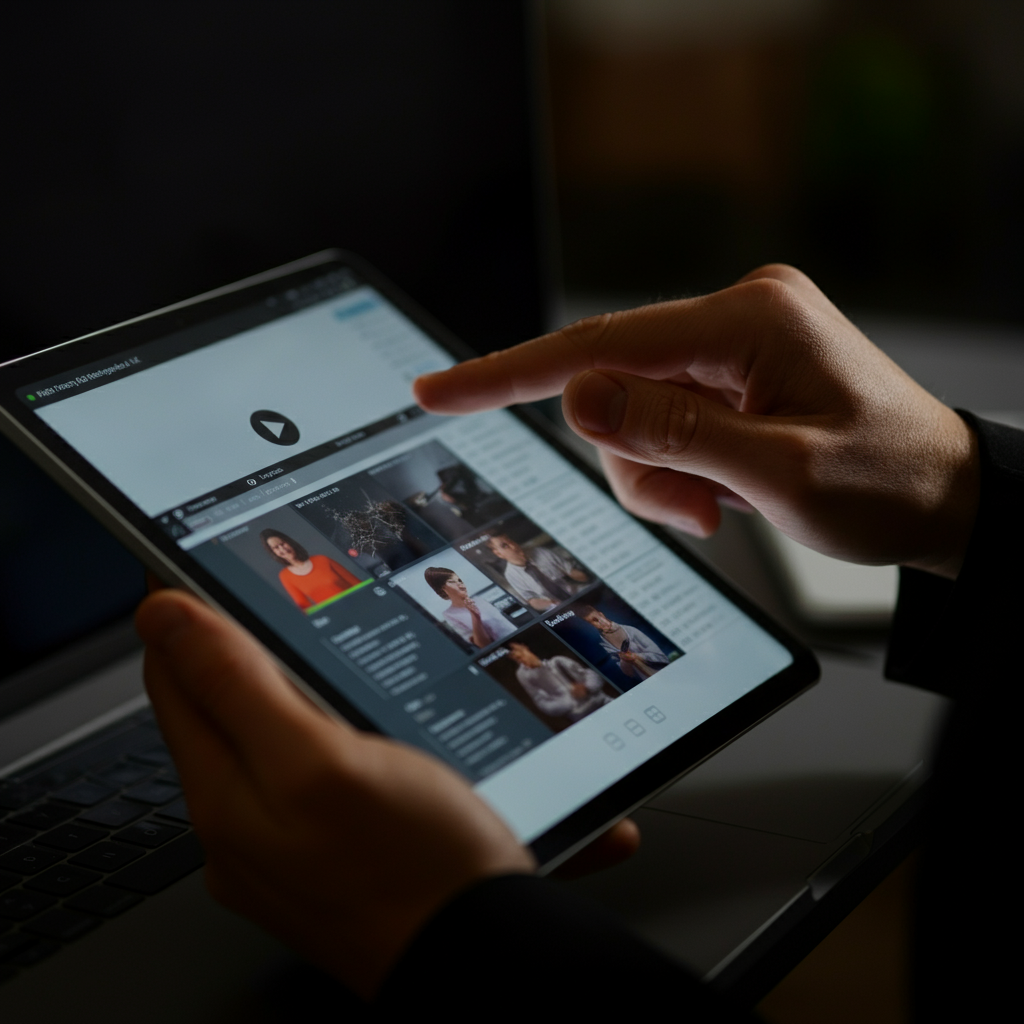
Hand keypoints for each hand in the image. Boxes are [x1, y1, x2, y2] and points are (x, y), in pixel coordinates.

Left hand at [136, 590, 636, 997]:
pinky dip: (318, 736)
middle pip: (217, 711)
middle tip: (282, 597)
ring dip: (283, 691)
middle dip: (238, 650)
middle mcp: (242, 824)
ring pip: (264, 742)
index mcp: (225, 795)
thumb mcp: (318, 760)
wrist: (478, 954)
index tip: (212, 565)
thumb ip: (237, 688)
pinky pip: (303, 777)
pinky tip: (358, 725)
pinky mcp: (328, 853)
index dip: (186, 615)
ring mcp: (284, 844)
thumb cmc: (412, 866)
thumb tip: (164, 616)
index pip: (175, 680)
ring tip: (323, 648)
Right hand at [415, 265, 978, 578]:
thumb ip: (673, 434)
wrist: (945, 498)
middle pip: (614, 389)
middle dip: (636, 463)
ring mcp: (731, 344)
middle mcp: (734, 316)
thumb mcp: (779, 475)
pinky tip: (725, 491)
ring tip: (720, 505)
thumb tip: (576, 399)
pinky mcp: (729, 373)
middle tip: (697, 509)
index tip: (439, 390)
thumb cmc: (887, 482)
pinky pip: (663, 422)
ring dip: (659, 475)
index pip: (599, 345)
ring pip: (632, 415)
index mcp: (748, 321)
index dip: (510, 374)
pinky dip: (678, 470)